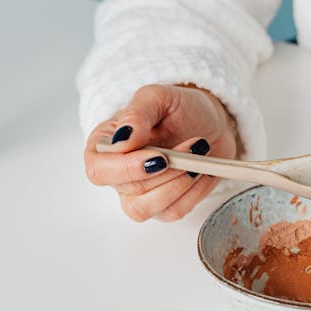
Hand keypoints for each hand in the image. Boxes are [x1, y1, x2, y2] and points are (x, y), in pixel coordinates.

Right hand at [84, 84, 237, 221]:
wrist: (211, 122)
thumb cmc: (180, 109)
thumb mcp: (158, 98)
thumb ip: (137, 114)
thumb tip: (122, 140)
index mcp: (105, 145)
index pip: (99, 170)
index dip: (127, 168)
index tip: (159, 157)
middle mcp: (118, 173)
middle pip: (129, 190)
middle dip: (167, 171)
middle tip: (193, 146)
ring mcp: (140, 194)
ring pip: (147, 208)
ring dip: (179, 185)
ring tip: (199, 158)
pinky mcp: (165, 206)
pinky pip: (174, 212)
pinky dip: (194, 192)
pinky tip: (203, 170)